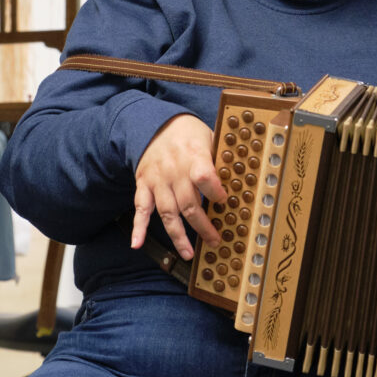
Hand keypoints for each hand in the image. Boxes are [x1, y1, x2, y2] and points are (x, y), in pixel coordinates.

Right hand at [131, 114, 224, 259]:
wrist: (156, 123)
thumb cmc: (188, 133)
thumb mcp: (210, 137)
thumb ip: (221, 159)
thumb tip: (240, 179)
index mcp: (193, 156)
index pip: (204, 177)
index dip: (215, 192)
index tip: (224, 202)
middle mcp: (174, 171)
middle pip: (188, 204)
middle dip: (203, 226)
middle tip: (215, 241)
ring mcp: (157, 180)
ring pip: (167, 213)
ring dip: (178, 235)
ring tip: (188, 253)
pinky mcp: (144, 185)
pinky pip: (140, 208)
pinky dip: (138, 227)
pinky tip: (137, 244)